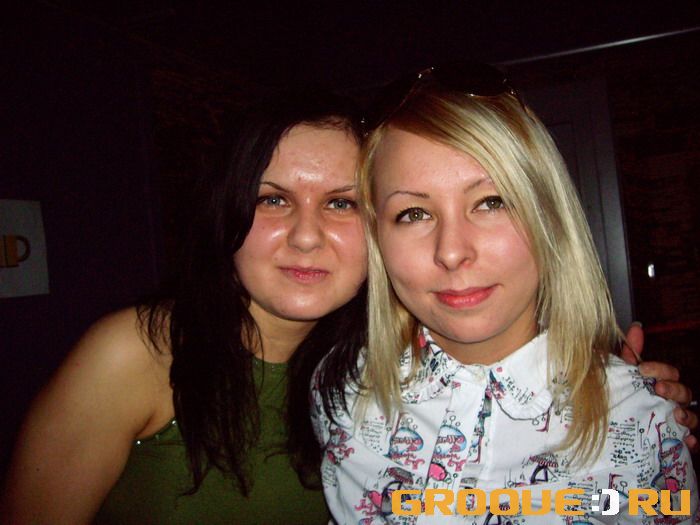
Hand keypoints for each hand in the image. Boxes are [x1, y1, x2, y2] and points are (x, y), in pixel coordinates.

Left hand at [620, 322, 697, 452]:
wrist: (610, 431)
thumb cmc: (622, 397)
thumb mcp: (623, 376)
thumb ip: (630, 354)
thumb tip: (636, 327)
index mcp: (660, 384)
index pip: (669, 373)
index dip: (660, 369)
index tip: (643, 368)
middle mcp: (671, 401)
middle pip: (684, 393)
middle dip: (673, 389)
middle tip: (658, 388)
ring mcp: (675, 421)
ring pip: (692, 417)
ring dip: (688, 415)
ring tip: (676, 414)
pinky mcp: (674, 441)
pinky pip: (691, 442)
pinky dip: (692, 441)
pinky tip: (688, 441)